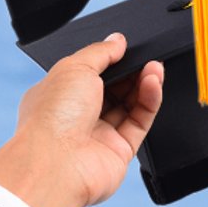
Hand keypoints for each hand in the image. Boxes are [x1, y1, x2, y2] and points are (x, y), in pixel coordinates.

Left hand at [0, 34, 164, 206]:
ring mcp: (99, 135)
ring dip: (144, 83)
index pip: (89, 73)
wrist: (55, 166)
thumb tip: (117, 41)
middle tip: (146, 56)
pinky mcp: (120, 152)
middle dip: (131, 70)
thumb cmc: (52, 117)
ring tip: (156, 66)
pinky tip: (154, 82)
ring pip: (130, 104)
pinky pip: (140, 122)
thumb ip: (100, 52)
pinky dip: (149, 101)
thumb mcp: (74, 67)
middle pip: (113, 89)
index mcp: (59, 96)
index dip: (109, 60)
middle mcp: (77, 117)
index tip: (126, 48)